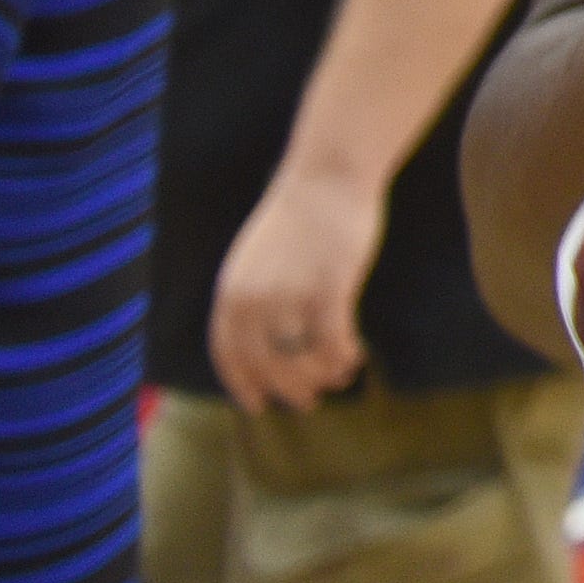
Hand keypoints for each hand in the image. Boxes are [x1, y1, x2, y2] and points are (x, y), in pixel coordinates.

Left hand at [211, 165, 384, 409]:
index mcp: (230, 292)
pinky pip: (333, 342)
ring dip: (321, 376)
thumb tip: (266, 336)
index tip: (259, 405)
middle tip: (309, 402)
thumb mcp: (256, 258)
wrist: (328, 176)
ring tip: (339, 377)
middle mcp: (253, 301)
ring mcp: (290, 297)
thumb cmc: (299, 212)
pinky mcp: (328, 290)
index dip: (243, 384)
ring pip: (302, 358)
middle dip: (288, 388)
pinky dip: (343, 356)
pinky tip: (355, 356)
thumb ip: (252, 295)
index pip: (228, 354)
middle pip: (267, 364)